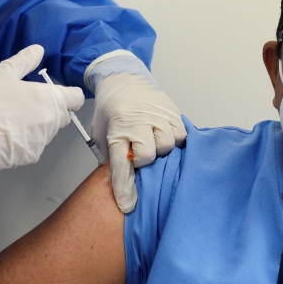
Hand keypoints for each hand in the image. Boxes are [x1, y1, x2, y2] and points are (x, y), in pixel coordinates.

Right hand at [0, 44, 84, 170]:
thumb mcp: (1, 74)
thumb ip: (24, 61)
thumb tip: (39, 50)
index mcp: (47, 97)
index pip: (76, 98)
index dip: (69, 95)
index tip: (57, 95)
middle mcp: (51, 119)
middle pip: (63, 115)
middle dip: (52, 110)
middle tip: (26, 107)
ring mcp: (43, 140)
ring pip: (49, 132)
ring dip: (38, 126)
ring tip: (12, 122)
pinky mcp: (32, 156)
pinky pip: (36, 146)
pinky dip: (26, 142)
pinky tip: (7, 137)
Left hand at [90, 72, 185, 212]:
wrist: (123, 78)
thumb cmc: (111, 107)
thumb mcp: (101, 132)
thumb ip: (109, 155)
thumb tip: (119, 182)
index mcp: (118, 127)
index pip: (121, 163)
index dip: (124, 187)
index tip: (127, 205)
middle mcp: (139, 120)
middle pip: (149, 155)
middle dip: (144, 160)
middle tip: (138, 154)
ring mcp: (158, 114)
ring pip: (168, 145)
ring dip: (161, 150)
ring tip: (152, 142)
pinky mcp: (172, 111)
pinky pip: (181, 134)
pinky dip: (174, 139)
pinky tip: (164, 136)